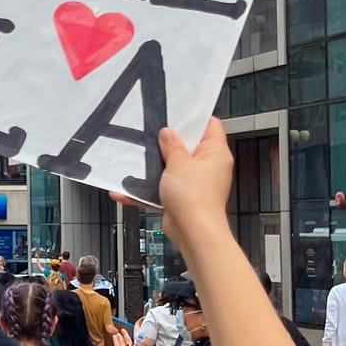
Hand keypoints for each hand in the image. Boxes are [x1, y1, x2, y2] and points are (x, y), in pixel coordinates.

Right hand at [152, 119, 234, 245]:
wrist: (192, 231)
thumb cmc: (195, 199)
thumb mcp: (178, 162)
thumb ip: (171, 145)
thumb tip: (168, 134)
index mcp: (216, 153)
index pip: (210, 126)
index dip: (194, 118)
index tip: (175, 114)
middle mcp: (209, 167)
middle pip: (189, 146)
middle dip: (169, 143)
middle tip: (153, 136)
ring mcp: (196, 183)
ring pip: (174, 167)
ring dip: (156, 167)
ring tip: (140, 161)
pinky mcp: (183, 197)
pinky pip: (164, 188)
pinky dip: (148, 189)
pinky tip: (129, 189)